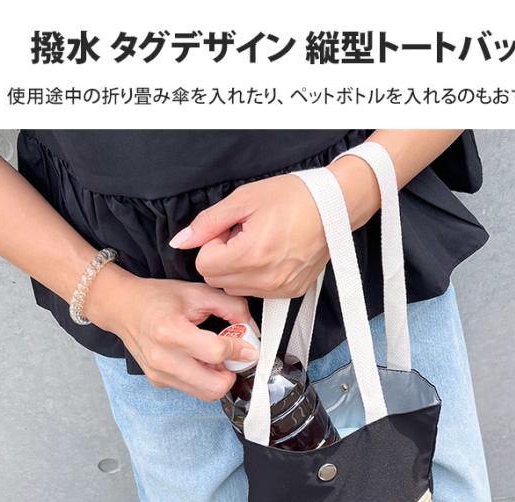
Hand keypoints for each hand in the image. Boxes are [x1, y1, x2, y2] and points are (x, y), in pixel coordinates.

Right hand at [84, 267, 258, 399]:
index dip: (239, 350)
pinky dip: (203, 378)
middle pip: (214, 387)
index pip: (217, 352)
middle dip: (231, 373)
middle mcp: (162, 358)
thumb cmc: (158, 298)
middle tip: (232, 357)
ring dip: (218, 378)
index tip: (247, 347)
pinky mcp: (158, 382)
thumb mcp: (196, 292)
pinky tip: (198, 359)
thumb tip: (251, 328)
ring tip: (214, 356)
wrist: (122, 308)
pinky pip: (192, 389)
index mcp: (170, 331)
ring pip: (205, 393)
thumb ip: (230, 306)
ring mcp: (159, 374)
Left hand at [168, 156, 379, 298]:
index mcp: (251, 254)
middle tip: (244, 235)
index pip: (205, 265)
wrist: (334, 207)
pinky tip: (272, 254)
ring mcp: (280, 289)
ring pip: (236, 289)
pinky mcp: (291, 292)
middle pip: (217, 280)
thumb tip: (180, 242)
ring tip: (259, 244)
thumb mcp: (243, 199)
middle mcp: (266, 279)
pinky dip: (256, 276)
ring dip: (238, 269)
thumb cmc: (292, 197)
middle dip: (223, 258)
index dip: (212, 244)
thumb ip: (207, 223)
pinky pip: (258, 292)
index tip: (230, 230)